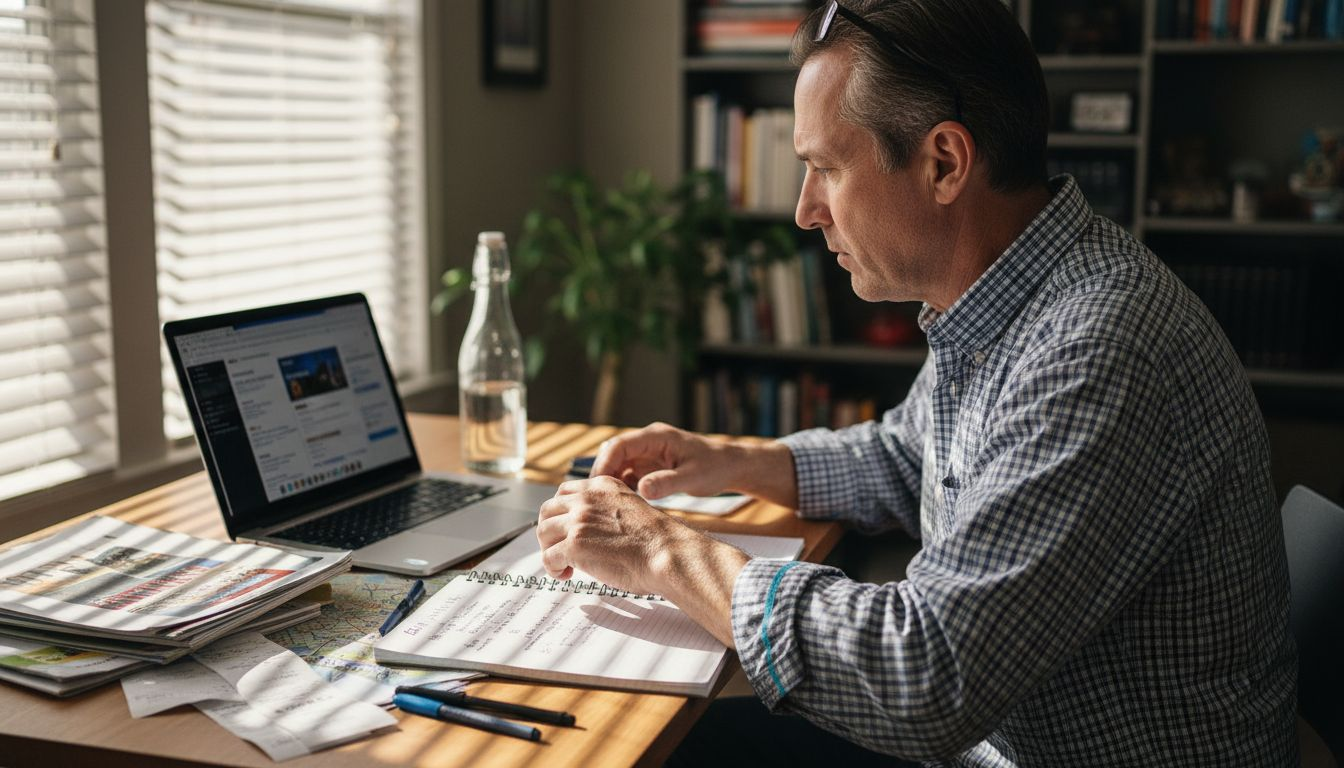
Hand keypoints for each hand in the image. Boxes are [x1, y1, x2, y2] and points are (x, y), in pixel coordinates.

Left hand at [536, 474, 749, 645]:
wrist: (667, 553)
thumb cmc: (656, 541)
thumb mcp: (629, 508)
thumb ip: (606, 510)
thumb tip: (587, 529)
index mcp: (602, 486)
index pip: (565, 491)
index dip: (561, 513)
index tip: (566, 529)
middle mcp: (587, 498)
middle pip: (547, 510)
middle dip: (550, 531)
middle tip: (559, 548)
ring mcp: (579, 521)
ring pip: (543, 532)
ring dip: (549, 550)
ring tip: (563, 565)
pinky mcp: (574, 544)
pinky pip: (548, 557)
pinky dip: (552, 568)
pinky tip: (565, 574)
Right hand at [593, 422, 799, 507]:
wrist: (730, 466)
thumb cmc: (715, 468)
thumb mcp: (693, 478)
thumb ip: (667, 483)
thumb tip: (642, 489)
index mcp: (656, 437)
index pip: (618, 445)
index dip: (604, 464)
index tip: (597, 487)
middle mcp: (648, 441)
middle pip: (613, 454)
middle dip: (603, 475)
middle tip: (597, 501)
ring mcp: (647, 453)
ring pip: (618, 465)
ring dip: (611, 483)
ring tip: (608, 506)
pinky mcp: (649, 465)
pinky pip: (627, 474)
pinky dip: (622, 487)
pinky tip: (623, 505)